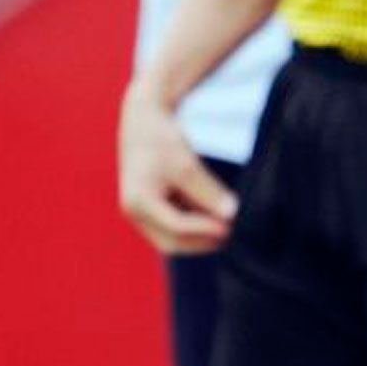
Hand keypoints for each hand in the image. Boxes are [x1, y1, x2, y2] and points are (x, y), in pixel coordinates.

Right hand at [117, 78, 237, 254]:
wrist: (144, 123)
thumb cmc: (164, 141)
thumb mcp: (187, 164)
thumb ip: (208, 191)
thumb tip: (231, 215)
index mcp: (139, 201)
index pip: (176, 226)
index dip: (205, 230)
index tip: (230, 227)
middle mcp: (134, 212)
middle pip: (171, 240)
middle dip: (201, 242)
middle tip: (231, 234)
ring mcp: (140, 213)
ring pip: (171, 237)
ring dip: (198, 236)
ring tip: (227, 227)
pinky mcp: (148, 209)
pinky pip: (171, 226)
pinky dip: (192, 226)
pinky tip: (214, 219)